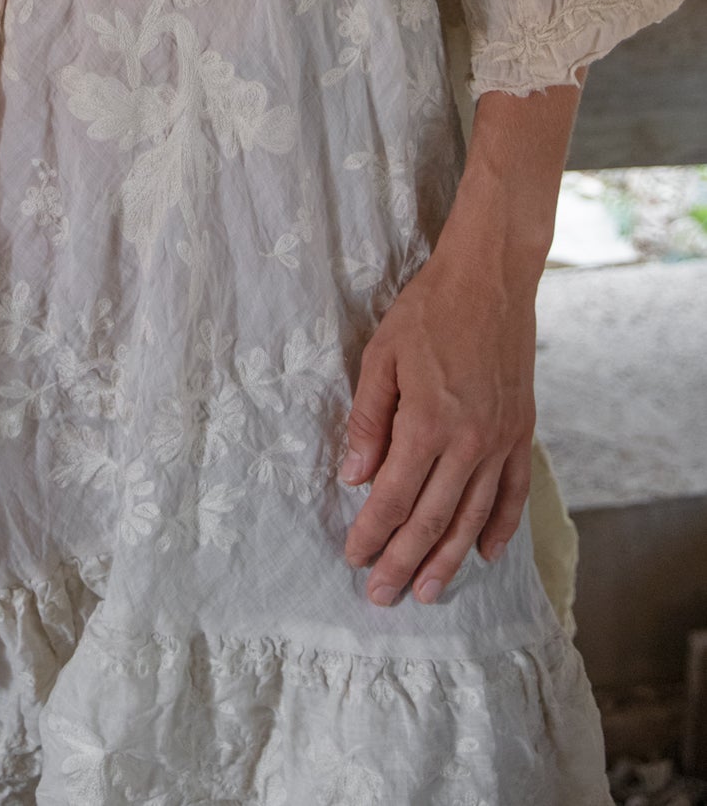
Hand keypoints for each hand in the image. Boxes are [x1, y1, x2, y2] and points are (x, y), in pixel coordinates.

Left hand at [339, 233, 536, 606]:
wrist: (491, 278)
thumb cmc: (427, 311)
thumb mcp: (381, 355)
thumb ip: (368, 418)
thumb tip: (354, 475)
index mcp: (428, 421)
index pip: (392, 495)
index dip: (371, 532)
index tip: (354, 558)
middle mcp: (469, 441)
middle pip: (431, 519)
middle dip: (404, 562)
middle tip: (382, 597)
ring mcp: (500, 440)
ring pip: (472, 517)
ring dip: (448, 559)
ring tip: (429, 591)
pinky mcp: (521, 432)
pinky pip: (513, 492)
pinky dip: (500, 528)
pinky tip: (484, 553)